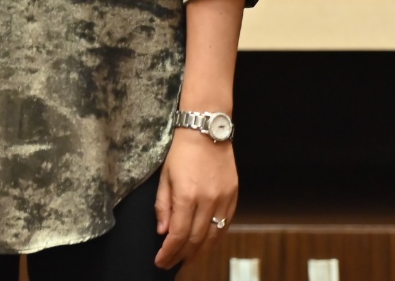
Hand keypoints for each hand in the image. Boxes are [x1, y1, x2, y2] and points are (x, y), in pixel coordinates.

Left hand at [154, 130, 236, 268]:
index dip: (169, 252)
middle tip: (171, 263)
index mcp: (186, 195)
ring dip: (200, 251)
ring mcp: (223, 199)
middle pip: (196, 239)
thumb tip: (162, 232)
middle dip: (182, 255)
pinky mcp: (233, 196)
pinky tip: (206, 243)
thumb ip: (163, 206)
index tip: (161, 261)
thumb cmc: (180, 151)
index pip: (177, 235)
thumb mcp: (164, 176)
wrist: (206, 130)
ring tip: (188, 259)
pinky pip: (225, 224)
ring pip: (213, 236)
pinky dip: (215, 238)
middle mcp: (207, 200)